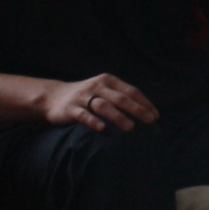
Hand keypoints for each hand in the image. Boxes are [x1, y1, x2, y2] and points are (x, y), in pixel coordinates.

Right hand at [38, 74, 158, 132]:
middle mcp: (96, 86)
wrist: (53, 96)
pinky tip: (102, 128)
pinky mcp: (70, 108)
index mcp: (108, 81)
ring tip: (130, 128)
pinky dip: (93, 121)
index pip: (130, 91)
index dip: (144, 103)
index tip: (155, 116)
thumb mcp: (103, 90)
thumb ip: (120, 96)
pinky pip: (83, 115)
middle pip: (120, 98)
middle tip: (150, 122)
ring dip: (118, 117)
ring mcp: (83, 97)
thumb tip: (145, 110)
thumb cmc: (86, 96)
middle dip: (137, 110)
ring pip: (103, 106)